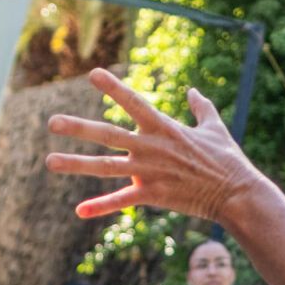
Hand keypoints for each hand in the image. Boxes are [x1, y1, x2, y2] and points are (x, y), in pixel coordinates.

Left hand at [46, 70, 268, 221]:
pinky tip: (79, 210)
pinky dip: (100, 207)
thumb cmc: (227, 160)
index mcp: (164, 127)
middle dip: (78, 128)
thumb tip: (193, 91)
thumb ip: (201, 108)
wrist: (236, 193)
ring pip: (106, 167)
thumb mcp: (215, 127)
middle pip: (108, 135)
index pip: (134, 102)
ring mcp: (149, 172)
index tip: (92, 74)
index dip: (113, 88)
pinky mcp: (152, 195)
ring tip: (49, 161)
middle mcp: (151, 147)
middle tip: (52, 122)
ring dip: (76, 165)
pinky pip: (121, 201)